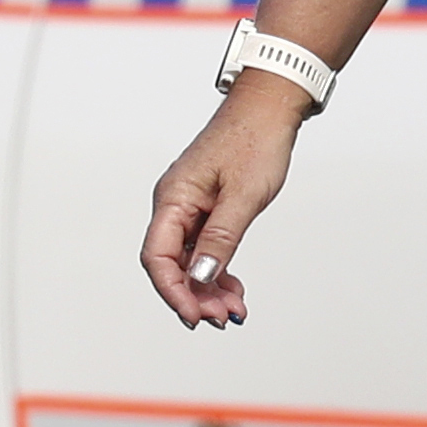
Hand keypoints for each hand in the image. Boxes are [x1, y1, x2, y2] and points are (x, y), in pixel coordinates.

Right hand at [140, 84, 309, 329]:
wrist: (269, 109)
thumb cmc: (255, 141)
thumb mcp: (242, 195)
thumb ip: (220, 239)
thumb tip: (200, 276)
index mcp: (173, 198)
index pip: (157, 257)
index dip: (173, 291)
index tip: (195, 316)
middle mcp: (175, 205)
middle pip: (171, 264)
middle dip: (194, 296)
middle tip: (223, 318)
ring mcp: (190, 207)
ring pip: (189, 261)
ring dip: (207, 289)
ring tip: (233, 310)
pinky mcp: (207, 209)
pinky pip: (204, 249)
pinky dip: (217, 271)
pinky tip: (233, 289)